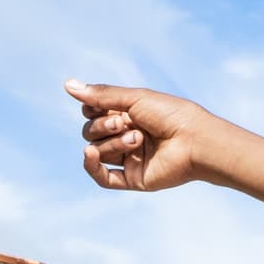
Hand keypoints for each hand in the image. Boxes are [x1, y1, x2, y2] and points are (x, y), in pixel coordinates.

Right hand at [67, 79, 210, 191]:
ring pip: (97, 151)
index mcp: (129, 116)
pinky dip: (92, 166)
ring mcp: (130, 158)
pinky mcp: (134, 178)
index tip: (102, 106)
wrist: (196, 141)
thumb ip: (101, 95)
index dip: (92, 110)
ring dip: (111, 143)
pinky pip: (103, 177)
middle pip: (90, 132)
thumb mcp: (135, 99)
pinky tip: (90, 154)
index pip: (92, 113)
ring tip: (138, 139)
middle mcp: (127, 136)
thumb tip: (67, 85)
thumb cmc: (171, 115)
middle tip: (124, 124)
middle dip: (101, 127)